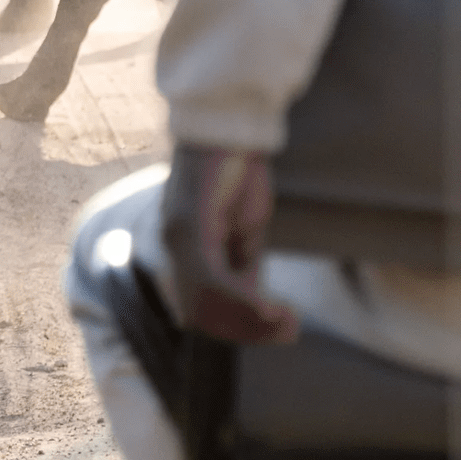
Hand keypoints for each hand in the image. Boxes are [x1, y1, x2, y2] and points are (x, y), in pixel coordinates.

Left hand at [160, 143, 298, 344]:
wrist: (231, 129)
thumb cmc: (237, 172)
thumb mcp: (244, 226)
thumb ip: (242, 261)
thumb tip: (252, 302)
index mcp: (182, 247)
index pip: (199, 305)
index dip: (237, 326)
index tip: (278, 326)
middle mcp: (172, 245)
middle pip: (199, 311)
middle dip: (246, 329)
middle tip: (288, 329)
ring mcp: (178, 236)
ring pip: (206, 300)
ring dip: (249, 320)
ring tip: (286, 321)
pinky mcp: (191, 225)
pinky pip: (212, 278)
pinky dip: (243, 300)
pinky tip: (271, 307)